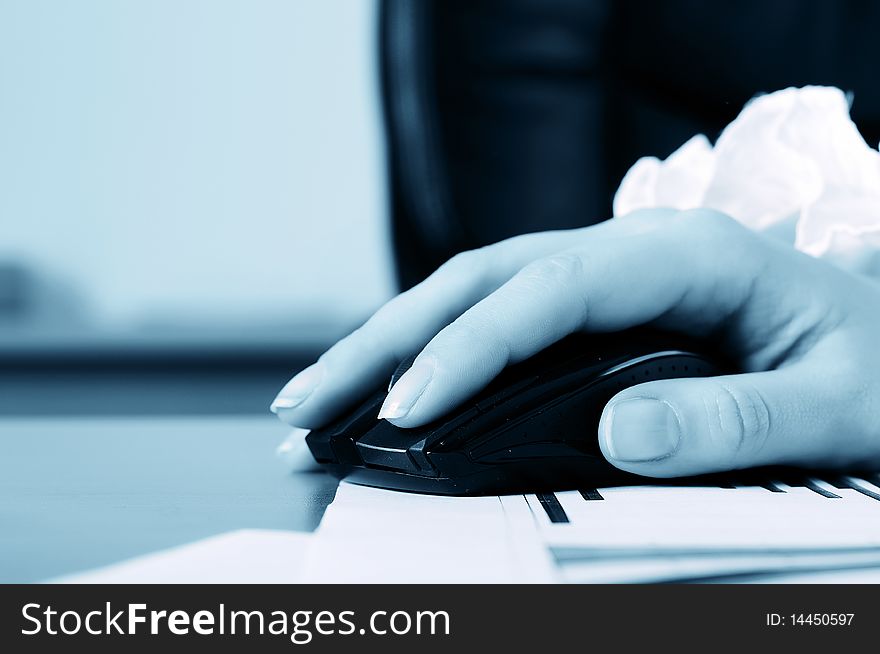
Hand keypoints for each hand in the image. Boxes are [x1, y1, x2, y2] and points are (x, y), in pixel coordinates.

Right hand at [272, 209, 879, 477]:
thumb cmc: (872, 367)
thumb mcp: (837, 401)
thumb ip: (739, 420)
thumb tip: (618, 436)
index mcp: (683, 256)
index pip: (547, 289)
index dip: (466, 347)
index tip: (405, 410)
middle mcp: (624, 254)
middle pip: (478, 280)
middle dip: (383, 342)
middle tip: (305, 405)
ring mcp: (598, 280)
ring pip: (469, 297)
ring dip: (384, 347)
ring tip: (313, 402)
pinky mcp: (585, 315)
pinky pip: (491, 324)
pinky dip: (428, 358)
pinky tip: (384, 391)